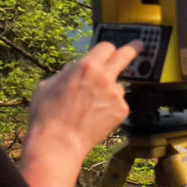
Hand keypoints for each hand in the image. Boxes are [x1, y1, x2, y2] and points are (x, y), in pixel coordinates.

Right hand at [25, 40, 140, 163]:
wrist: (59, 141)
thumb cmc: (47, 114)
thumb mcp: (48, 84)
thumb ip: (68, 72)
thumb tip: (77, 68)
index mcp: (86, 66)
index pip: (106, 47)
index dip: (106, 49)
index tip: (111, 50)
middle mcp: (105, 77)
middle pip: (125, 55)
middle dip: (134, 48)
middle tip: (139, 45)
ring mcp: (116, 94)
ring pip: (118, 86)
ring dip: (109, 91)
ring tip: (90, 108)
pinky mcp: (122, 110)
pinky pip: (118, 103)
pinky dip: (110, 108)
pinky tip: (95, 117)